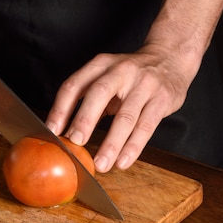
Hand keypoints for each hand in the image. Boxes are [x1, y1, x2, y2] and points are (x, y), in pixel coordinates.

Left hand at [45, 49, 191, 172]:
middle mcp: (121, 70)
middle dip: (85, 119)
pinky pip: (146, 126)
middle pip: (99, 93)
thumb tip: (66, 130)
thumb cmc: (131, 74)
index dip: (61, 108)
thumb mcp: (106, 75)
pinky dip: (134, 146)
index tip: (52, 130)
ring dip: (112, 143)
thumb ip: (88, 98)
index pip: (75, 85)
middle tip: (75, 142)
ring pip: (126, 116)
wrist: (170, 58)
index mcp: (101, 64)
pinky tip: (123, 161)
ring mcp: (144, 84)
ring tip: (101, 164)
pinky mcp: (162, 99)